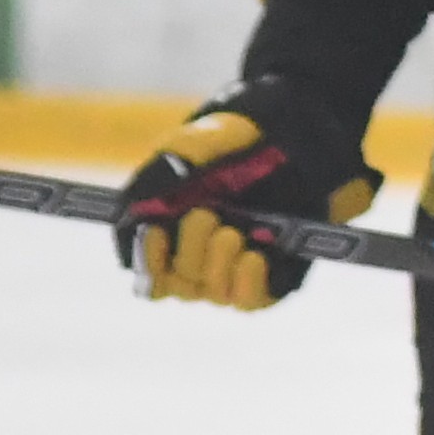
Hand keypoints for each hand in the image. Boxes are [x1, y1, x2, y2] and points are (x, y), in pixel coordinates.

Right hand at [114, 82, 377, 309]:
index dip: (145, 260)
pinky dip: (249, 284)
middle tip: (206, 215)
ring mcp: (234, 266)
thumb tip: (137, 208)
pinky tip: (255, 256)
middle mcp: (198, 255)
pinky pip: (252, 300)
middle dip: (187, 252)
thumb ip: (162, 173)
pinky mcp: (272, 273)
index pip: (145, 270)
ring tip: (233, 232)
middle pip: (175, 284)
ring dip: (216, 266)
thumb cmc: (235, 140)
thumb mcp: (194, 145)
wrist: (296, 134)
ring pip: (211, 293)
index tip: (155, 232)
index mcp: (168, 231)